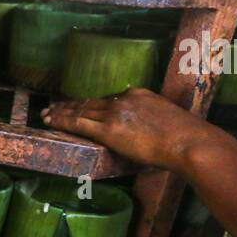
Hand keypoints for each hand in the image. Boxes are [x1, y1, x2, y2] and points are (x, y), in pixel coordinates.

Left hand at [41, 88, 224, 174]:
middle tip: (54, 106)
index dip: (92, 103)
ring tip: (46, 115)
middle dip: (71, 105)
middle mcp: (124, 100)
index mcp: (140, 95)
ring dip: (61, 113)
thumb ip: (154, 124)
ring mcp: (115, 113)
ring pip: (80, 110)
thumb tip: (151, 135)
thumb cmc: (188, 139)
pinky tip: (50, 122)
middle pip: (91, 101)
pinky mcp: (109, 130)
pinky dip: (62, 121)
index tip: (81, 105)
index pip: (109, 98)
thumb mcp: (169, 122)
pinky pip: (78, 123)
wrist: (190, 142)